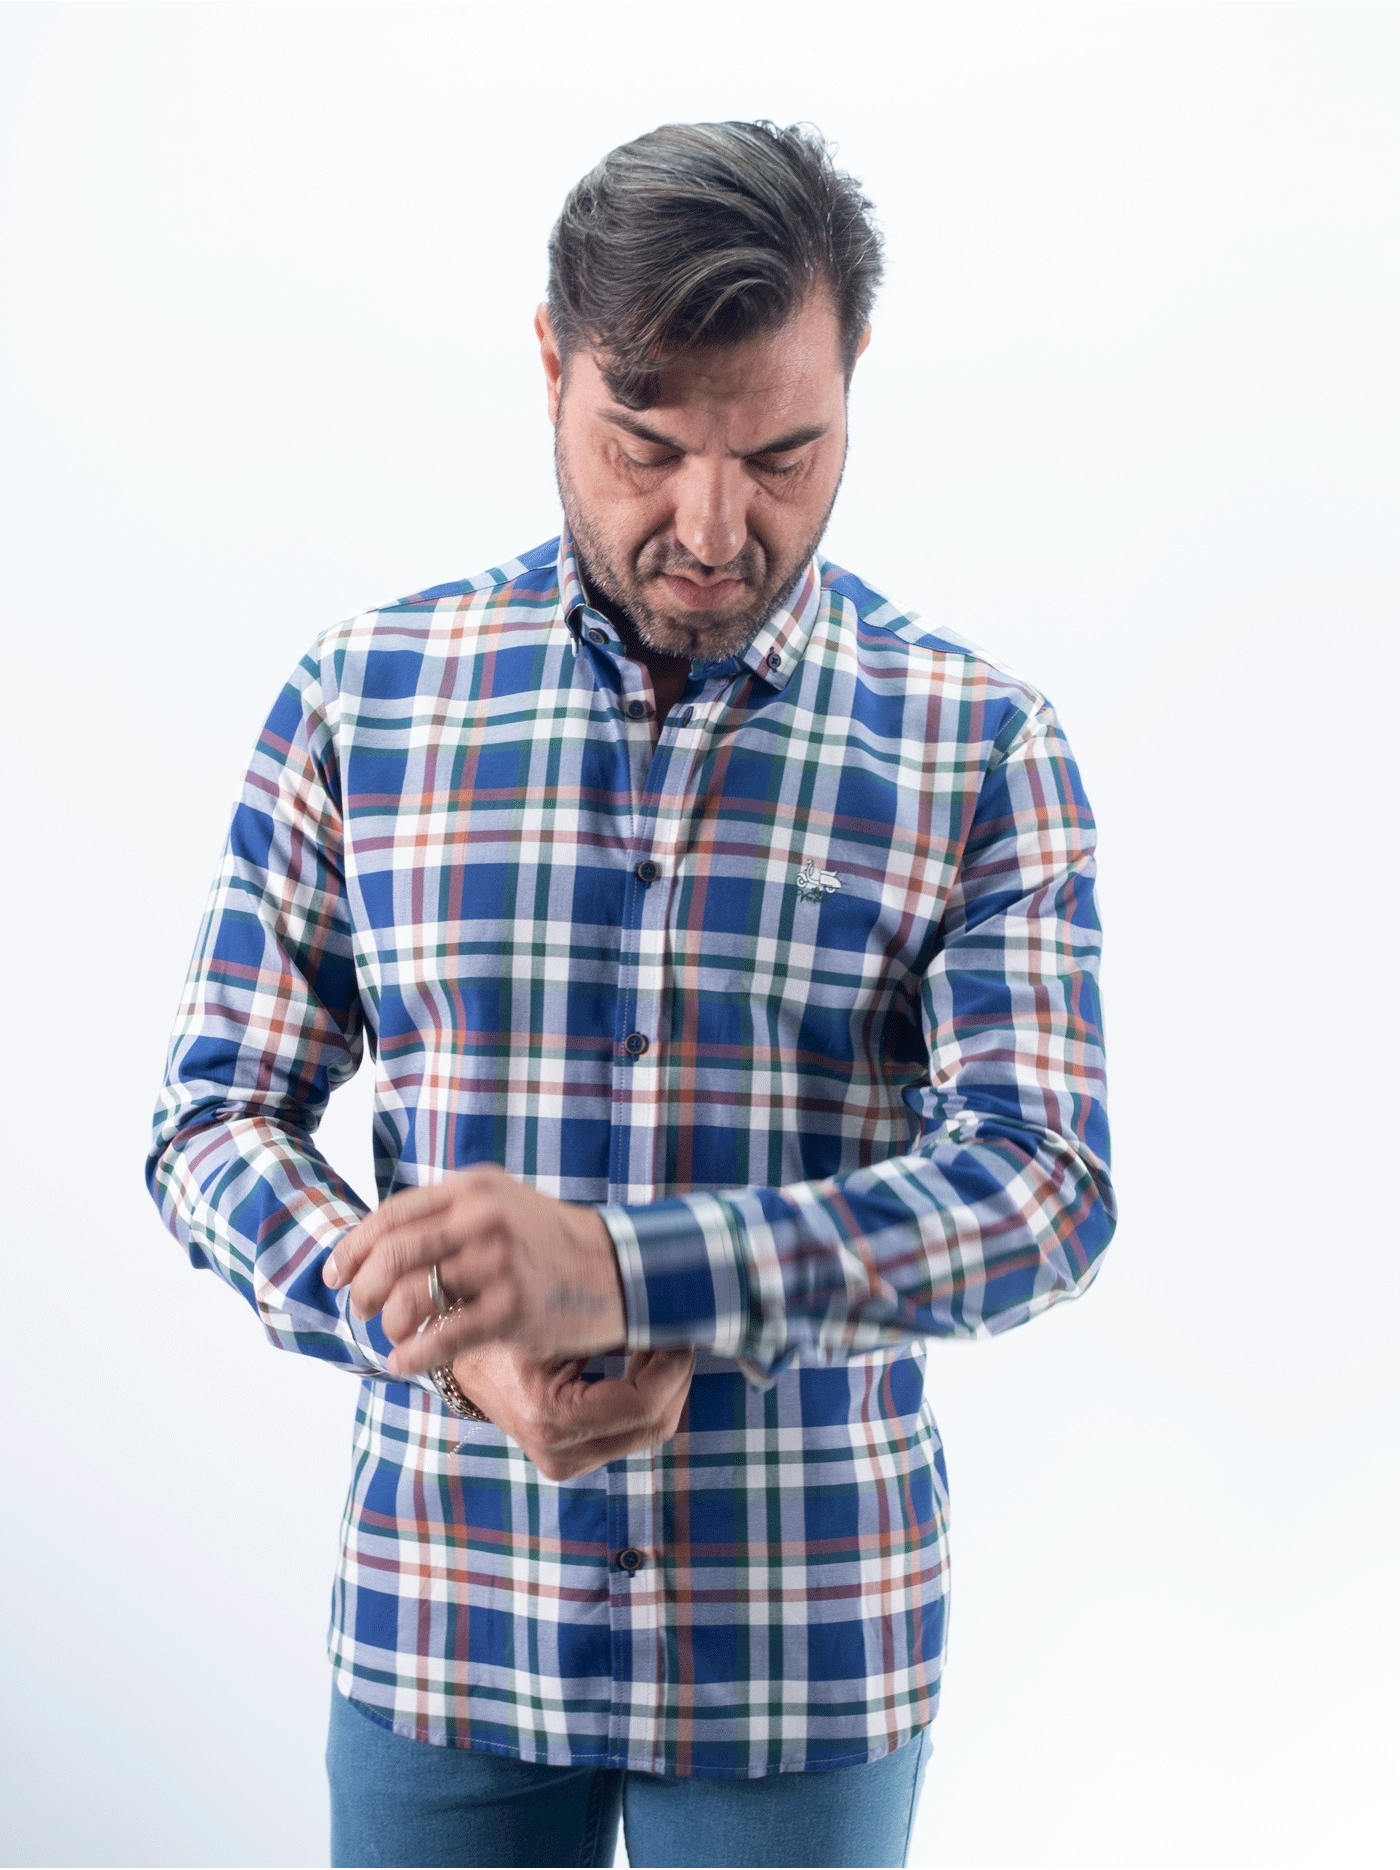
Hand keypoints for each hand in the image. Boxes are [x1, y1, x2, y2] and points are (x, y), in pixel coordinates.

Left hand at [324, 1164, 626, 1373]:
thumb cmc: (549, 1244)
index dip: (353, 1247)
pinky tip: (403, 1363)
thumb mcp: (499, 1207)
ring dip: (389, 1323)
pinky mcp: (514, 1309)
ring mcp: (499, 1263)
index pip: (392, 1214)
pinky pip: (443, 1337)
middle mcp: (483, 1218)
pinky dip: (412, 1355)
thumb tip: (377, 1248)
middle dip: (362, 1288)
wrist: (620, 1269)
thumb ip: (446, 1217)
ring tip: (393, 1335)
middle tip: (359, 1310)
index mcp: (474, 1188)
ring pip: (412, 1295)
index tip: (334, 1274)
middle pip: (392, 1253)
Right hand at [451, 1342, 695, 1480]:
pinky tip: (646, 1362)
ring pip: (649, 1431)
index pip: (642, 1404)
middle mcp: (562, 1455)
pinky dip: (646, 1397)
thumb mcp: (553, 1319)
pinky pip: (631, 1433)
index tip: (682, 1329)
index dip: (673, 1366)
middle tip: (681, 1332)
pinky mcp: (573, 1461)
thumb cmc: (505, 1330)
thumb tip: (667, 1310)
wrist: (465, 1362)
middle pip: (655, 1424)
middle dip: (677, 1376)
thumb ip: (610, 1321)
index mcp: (553, 1420)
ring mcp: (568, 1464)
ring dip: (666, 1386)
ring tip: (664, 1342)